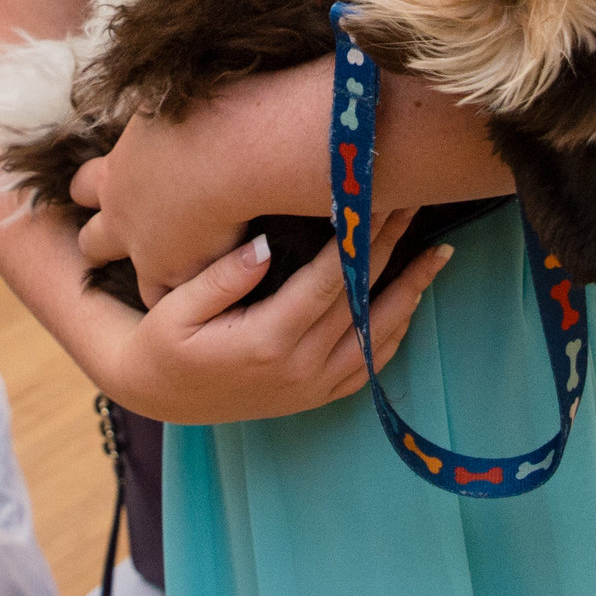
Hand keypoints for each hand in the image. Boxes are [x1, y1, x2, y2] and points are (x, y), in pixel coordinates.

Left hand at [71, 108, 252, 304]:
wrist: (230, 146)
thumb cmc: (204, 108)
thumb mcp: (166, 97)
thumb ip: (158, 107)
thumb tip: (161, 79)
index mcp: (116, 170)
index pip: (86, 185)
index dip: (91, 189)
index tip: (97, 191)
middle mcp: (122, 215)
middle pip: (93, 241)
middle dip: (103, 244)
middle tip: (125, 244)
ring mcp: (147, 250)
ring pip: (141, 281)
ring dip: (156, 281)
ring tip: (177, 286)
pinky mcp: (178, 271)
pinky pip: (180, 298)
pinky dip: (198, 296)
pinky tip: (219, 294)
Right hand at [99, 208, 453, 424]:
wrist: (156, 395)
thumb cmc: (164, 343)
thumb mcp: (176, 308)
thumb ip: (221, 278)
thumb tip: (265, 245)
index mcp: (266, 342)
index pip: (328, 281)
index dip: (359, 238)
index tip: (379, 198)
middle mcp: (298, 370)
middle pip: (360, 301)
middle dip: (391, 249)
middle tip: (417, 205)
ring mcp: (310, 389)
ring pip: (376, 339)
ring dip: (410, 293)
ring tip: (438, 254)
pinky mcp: (313, 398)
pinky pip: (367, 367)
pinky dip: (394, 332)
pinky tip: (410, 300)